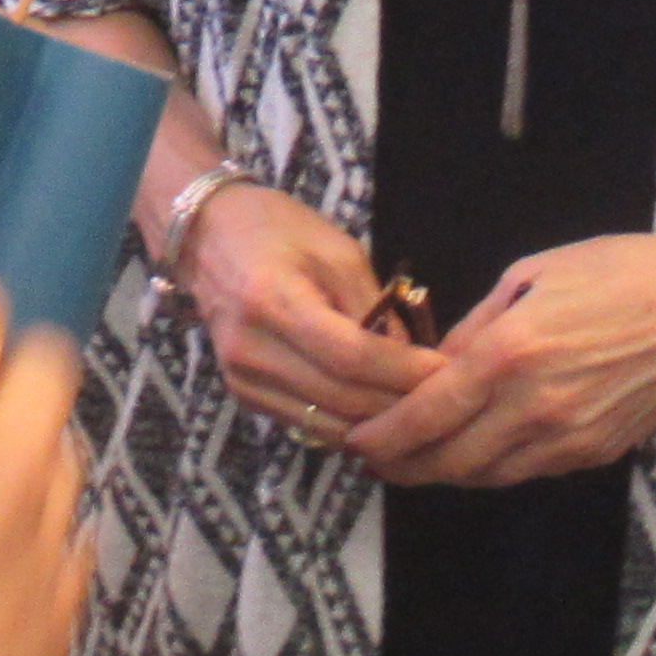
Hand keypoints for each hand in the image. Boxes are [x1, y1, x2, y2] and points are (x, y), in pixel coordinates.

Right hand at [177, 184, 438, 450]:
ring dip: (379, 424)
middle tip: (447, 396)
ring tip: (419, 408)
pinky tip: (379, 411)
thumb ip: (375, 307)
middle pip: (342, 399)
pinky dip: (350, 425)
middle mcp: (251, 351)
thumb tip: (413, 362)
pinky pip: (309, 426)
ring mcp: (242, 380)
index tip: (448, 372)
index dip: (404, 372)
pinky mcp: (244, 396)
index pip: (351, 357)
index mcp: (273, 301)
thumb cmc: (277, 230)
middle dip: (401, 403)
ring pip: (329, 425)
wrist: (207, 236)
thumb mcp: (337, 252)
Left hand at [343, 222, 655, 486]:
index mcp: (511, 352)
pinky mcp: (596, 453)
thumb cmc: (623, 271)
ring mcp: (569, 437)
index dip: (385, 436)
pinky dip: (492, 467)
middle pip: (449, 460)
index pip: (427, 413)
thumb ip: (478, 324)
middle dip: (403, 466)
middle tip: (374, 460)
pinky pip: (527, 471)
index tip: (358, 440)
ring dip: (444, 473)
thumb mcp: (533, 273)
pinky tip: (474, 451)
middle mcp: (535, 406)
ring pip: (487, 475)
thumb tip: (438, 360)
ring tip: (414, 460)